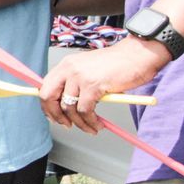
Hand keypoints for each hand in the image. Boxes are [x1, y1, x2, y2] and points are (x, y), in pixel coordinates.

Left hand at [38, 40, 168, 132]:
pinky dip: (90, 121)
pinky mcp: (93, 86)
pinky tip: (97, 124)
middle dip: (55, 115)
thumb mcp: (89, 69)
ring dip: (79, 123)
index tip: (54, 116)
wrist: (138, 54)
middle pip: (48, 97)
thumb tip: (68, 105)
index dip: (47, 105)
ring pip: (68, 108)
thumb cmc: (118, 64)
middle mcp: (68, 69)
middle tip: (67, 125)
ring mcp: (79, 77)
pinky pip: (85, 110)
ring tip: (91, 128)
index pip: (45, 87)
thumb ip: (77, 82)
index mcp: (66, 65)